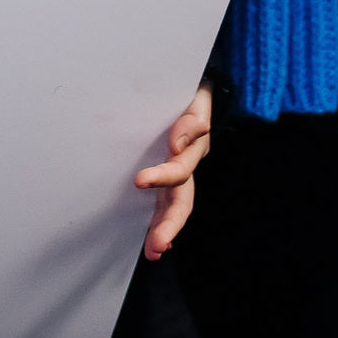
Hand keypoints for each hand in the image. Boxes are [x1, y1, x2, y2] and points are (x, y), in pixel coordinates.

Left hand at [134, 83, 212, 259]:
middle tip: (157, 245)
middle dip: (170, 223)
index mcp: (191, 147)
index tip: (140, 181)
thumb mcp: (197, 98)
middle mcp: (186, 164)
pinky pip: (164, 203)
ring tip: (154, 251)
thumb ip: (192, 119)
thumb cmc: (191, 93)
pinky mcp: (167, 174)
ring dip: (164, 230)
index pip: (179, 168)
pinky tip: (154, 243)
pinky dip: (160, 223)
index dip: (162, 176)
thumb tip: (176, 144)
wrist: (195, 86)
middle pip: (182, 200)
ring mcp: (178, 172)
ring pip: (174, 206)